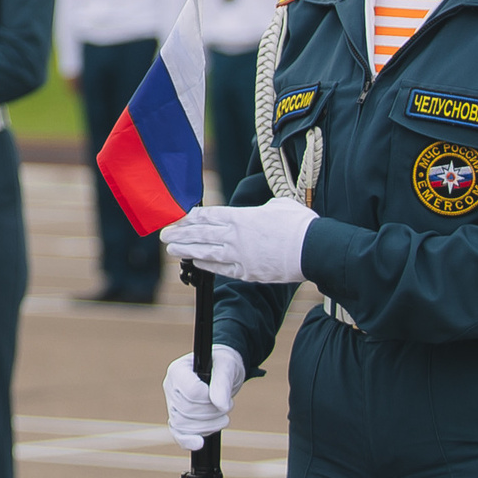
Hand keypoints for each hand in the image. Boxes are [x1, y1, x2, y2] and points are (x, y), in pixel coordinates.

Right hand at [162, 346, 246, 449]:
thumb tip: (221, 406)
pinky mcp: (178, 418)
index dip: (210, 398)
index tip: (221, 393)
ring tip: (222, 416)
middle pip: (187, 410)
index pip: (192, 392)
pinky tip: (199, 444)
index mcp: (177, 370)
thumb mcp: (227, 368)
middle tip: (227, 405)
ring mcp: (172, 404)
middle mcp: (171, 388)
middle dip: (212, 413)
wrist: (222, 373)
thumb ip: (222, 384)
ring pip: (183, 425)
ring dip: (209, 425)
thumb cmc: (223, 366)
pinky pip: (178, 434)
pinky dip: (188, 441)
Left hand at [164, 199, 317, 284]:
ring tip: (172, 250)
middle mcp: (236, 236)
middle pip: (202, 234)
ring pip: (207, 252)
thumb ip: (263, 208)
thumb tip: (262, 210)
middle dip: (181, 234)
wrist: (313, 249)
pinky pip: (222, 269)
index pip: (209, 215)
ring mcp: (240, 255)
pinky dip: (207, 266)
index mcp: (241, 216)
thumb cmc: (299, 224)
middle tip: (164, 235)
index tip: (177, 217)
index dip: (191, 217)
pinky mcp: (248, 272)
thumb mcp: (278, 205)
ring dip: (187, 250)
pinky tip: (196, 263)